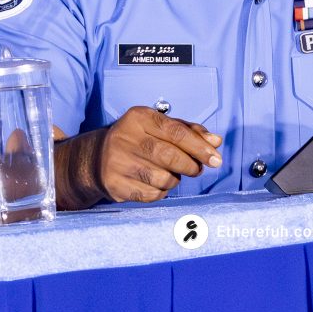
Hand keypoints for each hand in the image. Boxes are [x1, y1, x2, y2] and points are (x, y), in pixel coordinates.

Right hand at [97, 106, 222, 202]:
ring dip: (175, 180)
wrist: (97, 157)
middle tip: (198, 169)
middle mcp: (126, 137)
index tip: (215, 157)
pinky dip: (161, 192)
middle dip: (191, 165)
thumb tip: (215, 142)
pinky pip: (151, 194)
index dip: (200, 146)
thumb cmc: (138, 139)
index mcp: (140, 117)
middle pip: (170, 155)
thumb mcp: (159, 126)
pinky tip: (158, 184)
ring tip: (172, 174)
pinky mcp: (115, 184)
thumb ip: (189, 131)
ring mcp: (118, 162)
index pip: (176, 132)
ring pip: (162, 178)